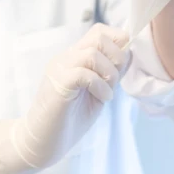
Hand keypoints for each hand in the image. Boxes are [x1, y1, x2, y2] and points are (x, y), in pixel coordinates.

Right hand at [0, 23, 129, 173]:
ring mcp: (60, 69)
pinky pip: (84, 73)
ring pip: (92, 53)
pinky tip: (102, 99)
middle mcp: (66, 57)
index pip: (99, 31)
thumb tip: (130, 54)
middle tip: (114, 81)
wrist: (44, 141)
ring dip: (109, 74)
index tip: (122, 67)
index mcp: (75, 57)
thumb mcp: (98, 91)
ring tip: (107, 94)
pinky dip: (100, 86)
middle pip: (99, 36)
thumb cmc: (70, 118)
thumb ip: (110, 72)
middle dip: (117, 57)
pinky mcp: (58, 84)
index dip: (118, 43)